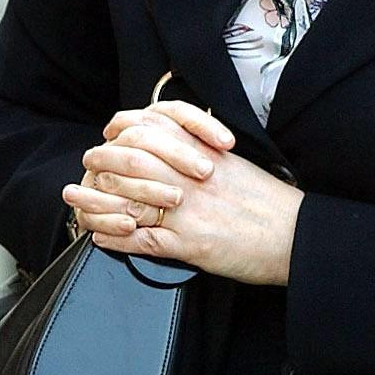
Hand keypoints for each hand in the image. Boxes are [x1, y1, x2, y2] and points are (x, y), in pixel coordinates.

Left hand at [61, 101, 304, 285]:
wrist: (296, 236)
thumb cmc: (270, 204)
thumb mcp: (237, 166)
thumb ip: (204, 153)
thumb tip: (176, 148)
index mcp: (205, 154)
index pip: (151, 131)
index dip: (123, 132)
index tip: (111, 136)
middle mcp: (192, 177)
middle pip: (131, 160)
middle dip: (102, 162)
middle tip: (87, 165)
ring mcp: (188, 210)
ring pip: (128, 198)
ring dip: (95, 200)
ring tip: (77, 200)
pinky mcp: (190, 243)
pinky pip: (141, 239)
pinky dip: (115, 237)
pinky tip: (101, 236)